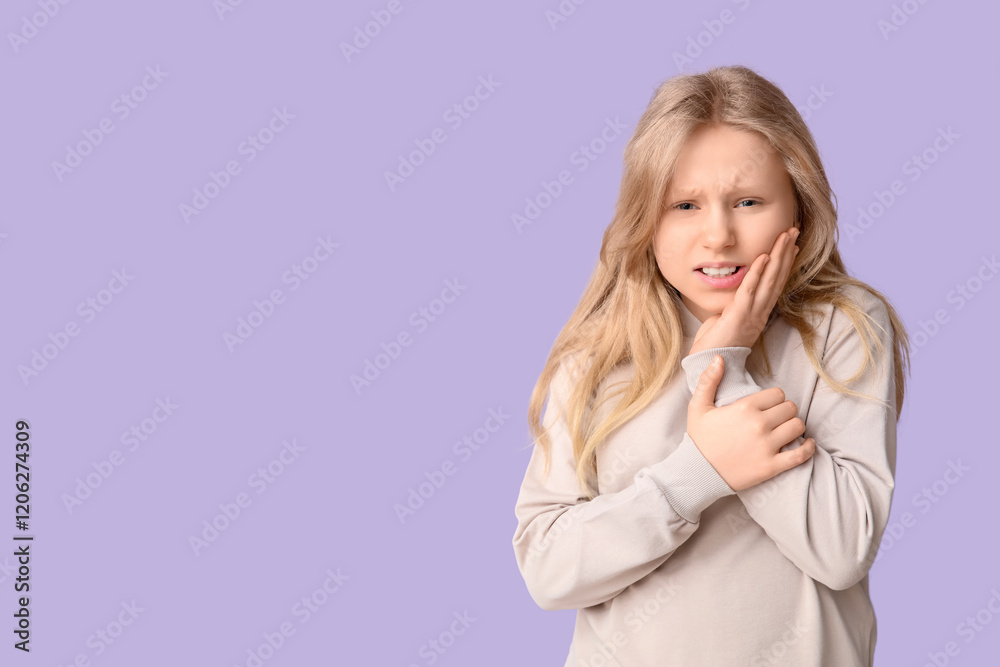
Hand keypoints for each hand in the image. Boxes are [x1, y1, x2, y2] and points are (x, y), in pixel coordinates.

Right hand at [687, 355, 814, 490]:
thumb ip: (708, 380)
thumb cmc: (699, 438)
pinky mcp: (772, 466)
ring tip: (785, 429)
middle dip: (785, 410)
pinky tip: (807, 443)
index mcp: (744, 408)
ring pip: (798, 426)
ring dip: (794, 426)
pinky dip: (809, 448)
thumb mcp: (698, 406)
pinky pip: (801, 454)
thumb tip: (719, 358)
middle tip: (776, 417)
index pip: (777, 394)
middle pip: (790, 408)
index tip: (767, 406)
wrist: (698, 472)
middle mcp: (759, 425)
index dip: (774, 398)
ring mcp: (767, 446)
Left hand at [689, 225, 800, 354]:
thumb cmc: (715, 345)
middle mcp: (759, 312)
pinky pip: (749, 290)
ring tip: (786, 236)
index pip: (775, 283)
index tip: (792, 246)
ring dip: (778, 256)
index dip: (784, 263)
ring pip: (769, 280)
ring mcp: (751, 314)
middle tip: (794, 231)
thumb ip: (732, 307)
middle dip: (786, 252)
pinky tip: (763, 256)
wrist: (708, 366)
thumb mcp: (725, 320)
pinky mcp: (738, 316)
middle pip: (777, 277)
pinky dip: (756, 273)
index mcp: (758, 312)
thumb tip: (731, 299)